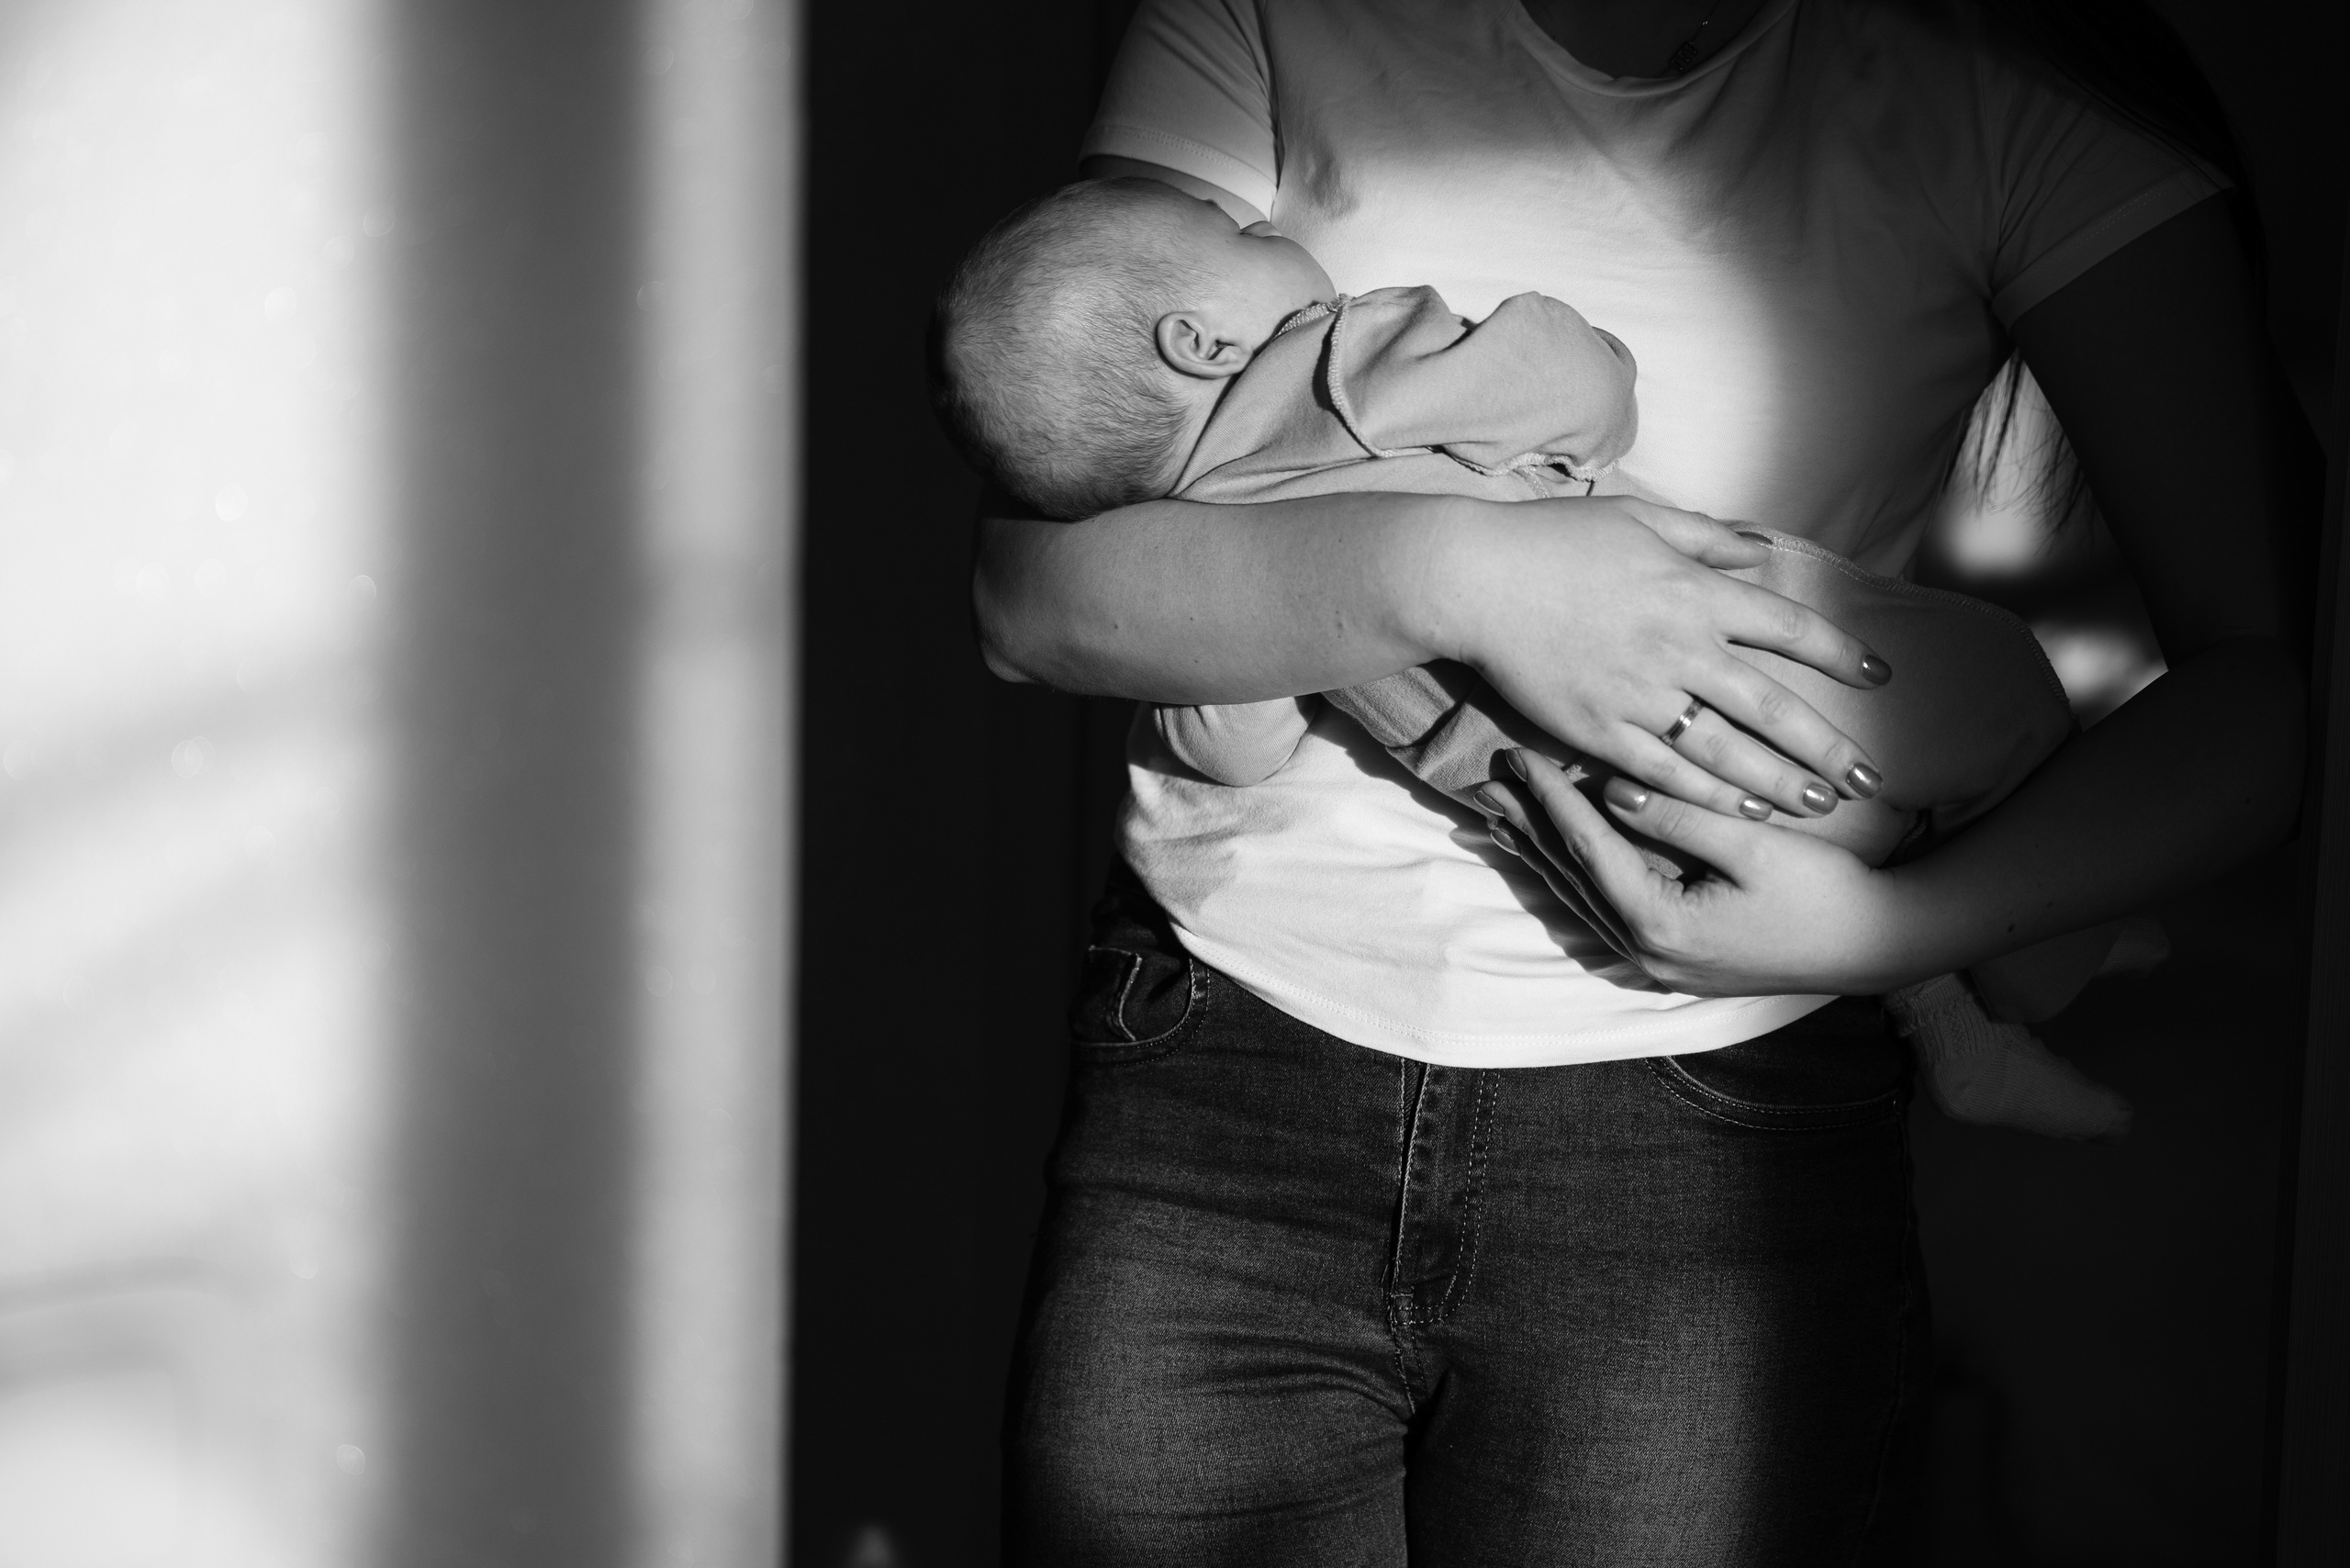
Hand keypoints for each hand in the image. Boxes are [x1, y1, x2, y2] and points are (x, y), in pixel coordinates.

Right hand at [1431, 498, 1889, 818]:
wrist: (1476, 580)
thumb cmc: (1554, 541)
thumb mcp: (1640, 519)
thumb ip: (1707, 537)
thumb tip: (1761, 548)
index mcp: (1695, 592)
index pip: (1789, 628)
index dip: (1840, 654)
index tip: (1878, 677)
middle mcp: (1680, 648)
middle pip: (1774, 707)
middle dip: (1828, 747)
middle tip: (1871, 778)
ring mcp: (1640, 696)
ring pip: (1729, 751)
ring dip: (1781, 782)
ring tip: (1821, 805)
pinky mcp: (1599, 730)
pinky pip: (1667, 772)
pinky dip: (1710, 795)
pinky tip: (1744, 810)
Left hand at [1478, 750, 1925, 995]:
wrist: (1879, 946)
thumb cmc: (1825, 893)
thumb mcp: (1753, 845)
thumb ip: (1678, 817)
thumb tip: (1611, 789)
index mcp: (1660, 924)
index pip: (1586, 848)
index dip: (1549, 799)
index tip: (1517, 757)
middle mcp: (1647, 952)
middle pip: (1570, 877)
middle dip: (1530, 826)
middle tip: (1491, 780)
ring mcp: (1659, 964)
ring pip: (1582, 898)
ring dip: (1545, 854)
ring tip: (1504, 816)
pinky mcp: (1675, 960)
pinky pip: (1606, 910)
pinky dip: (1579, 875)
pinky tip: (1560, 856)